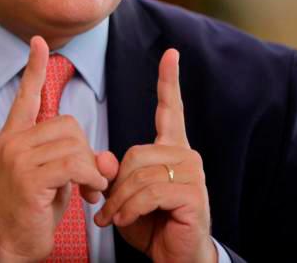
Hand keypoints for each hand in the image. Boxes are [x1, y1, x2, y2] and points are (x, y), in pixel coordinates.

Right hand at [0, 36, 110, 261]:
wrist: (8, 246)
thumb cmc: (32, 212)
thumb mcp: (55, 178)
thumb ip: (74, 157)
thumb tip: (107, 158)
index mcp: (14, 137)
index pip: (26, 95)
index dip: (34, 69)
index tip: (39, 42)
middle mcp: (13, 142)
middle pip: (68, 124)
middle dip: (86, 151)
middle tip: (90, 180)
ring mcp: (18, 157)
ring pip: (74, 144)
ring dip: (91, 169)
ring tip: (90, 191)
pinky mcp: (29, 177)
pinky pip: (75, 163)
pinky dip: (90, 178)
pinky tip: (90, 195)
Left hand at [95, 49, 215, 262]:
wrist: (176, 260)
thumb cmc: (152, 226)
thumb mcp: (128, 196)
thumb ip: (119, 174)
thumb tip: (104, 161)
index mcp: (172, 150)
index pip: (171, 110)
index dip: (169, 81)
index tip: (171, 53)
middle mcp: (186, 156)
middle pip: (135, 153)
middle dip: (115, 185)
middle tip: (106, 209)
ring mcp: (192, 174)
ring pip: (139, 174)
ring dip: (120, 202)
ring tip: (114, 219)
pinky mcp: (193, 194)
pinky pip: (149, 192)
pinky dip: (131, 209)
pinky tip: (127, 222)